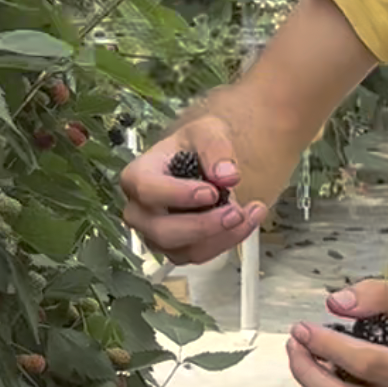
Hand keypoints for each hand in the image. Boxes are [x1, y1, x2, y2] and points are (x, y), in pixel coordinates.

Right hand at [117, 115, 265, 265]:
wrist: (204, 161)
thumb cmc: (195, 146)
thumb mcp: (207, 131)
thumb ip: (216, 148)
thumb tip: (227, 175)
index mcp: (138, 175)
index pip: (147, 190)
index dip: (177, 195)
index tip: (211, 192)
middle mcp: (140, 210)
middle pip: (162, 230)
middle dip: (203, 225)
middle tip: (236, 211)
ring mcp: (156, 233)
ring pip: (184, 250)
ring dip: (222, 236)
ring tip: (249, 212)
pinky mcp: (177, 248)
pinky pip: (200, 254)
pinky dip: (228, 240)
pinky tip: (248, 218)